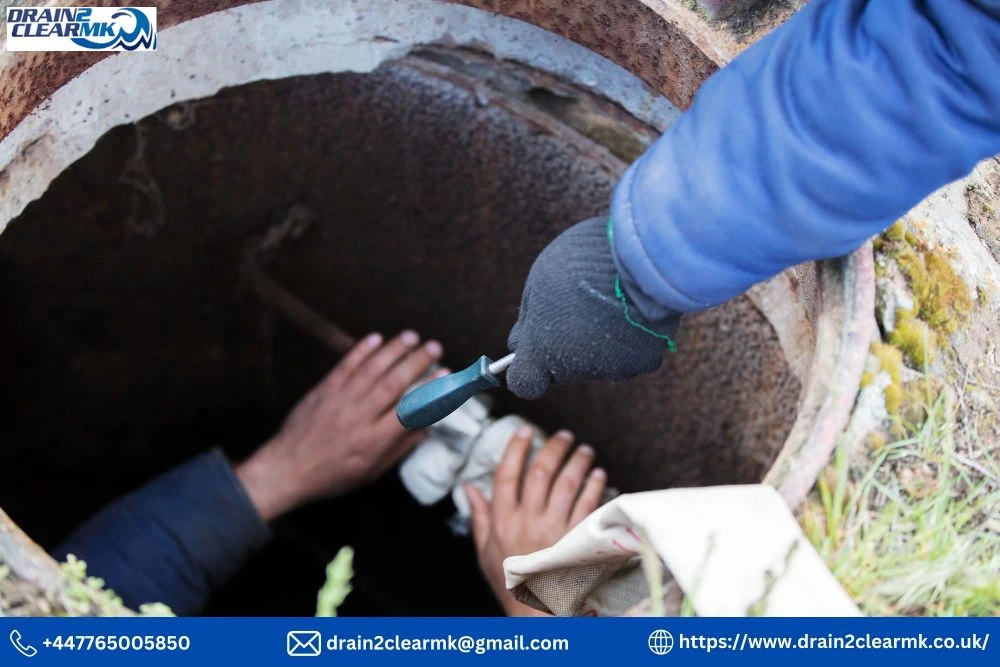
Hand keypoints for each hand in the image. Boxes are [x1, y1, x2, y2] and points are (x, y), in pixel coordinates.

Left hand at [236, 331, 444, 520]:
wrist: (287, 469)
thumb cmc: (332, 476)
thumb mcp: (371, 472)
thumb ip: (399, 448)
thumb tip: (426, 427)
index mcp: (374, 441)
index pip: (409, 410)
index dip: (431, 391)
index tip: (446, 376)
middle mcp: (359, 416)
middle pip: (393, 383)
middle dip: (416, 362)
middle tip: (434, 347)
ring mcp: (340, 400)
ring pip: (371, 369)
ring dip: (393, 350)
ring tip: (411, 336)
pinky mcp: (324, 390)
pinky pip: (345, 366)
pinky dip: (360, 350)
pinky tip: (375, 338)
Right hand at [466, 427, 606, 615]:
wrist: (535, 614)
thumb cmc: (510, 582)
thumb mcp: (484, 551)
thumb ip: (479, 517)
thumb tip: (468, 488)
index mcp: (503, 521)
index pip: (506, 475)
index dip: (515, 449)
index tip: (524, 431)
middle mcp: (528, 521)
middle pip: (540, 472)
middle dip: (553, 448)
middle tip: (562, 435)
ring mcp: (553, 530)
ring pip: (567, 484)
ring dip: (577, 462)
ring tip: (584, 450)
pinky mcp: (575, 539)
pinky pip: (587, 506)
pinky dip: (595, 487)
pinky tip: (599, 475)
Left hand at [506, 217, 679, 398]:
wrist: (638, 256)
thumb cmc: (582, 262)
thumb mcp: (539, 282)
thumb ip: (531, 318)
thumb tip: (522, 340)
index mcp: (541, 352)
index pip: (525, 383)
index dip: (527, 369)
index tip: (532, 351)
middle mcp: (575, 369)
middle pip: (564, 367)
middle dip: (566, 346)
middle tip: (580, 308)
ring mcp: (612, 368)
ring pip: (599, 361)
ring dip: (601, 340)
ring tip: (610, 302)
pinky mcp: (643, 362)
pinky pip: (631, 354)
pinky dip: (631, 338)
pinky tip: (633, 310)